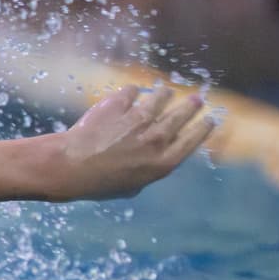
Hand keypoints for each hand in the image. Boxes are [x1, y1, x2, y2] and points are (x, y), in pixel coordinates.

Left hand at [52, 85, 214, 200]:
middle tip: (197, 99)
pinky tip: (132, 92)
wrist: (68, 166)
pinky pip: (131, 92)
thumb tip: (154, 159)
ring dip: (164, 94)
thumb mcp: (131, 187)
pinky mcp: (118, 106)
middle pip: (181, 116)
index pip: (192, 140)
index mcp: (162, 163)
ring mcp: (137, 120)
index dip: (203, 128)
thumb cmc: (97, 184)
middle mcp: (155, 139)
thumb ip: (148, 171)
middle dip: (191, 106)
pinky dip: (132, 92)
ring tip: (166, 91)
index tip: (210, 119)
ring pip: (160, 98)